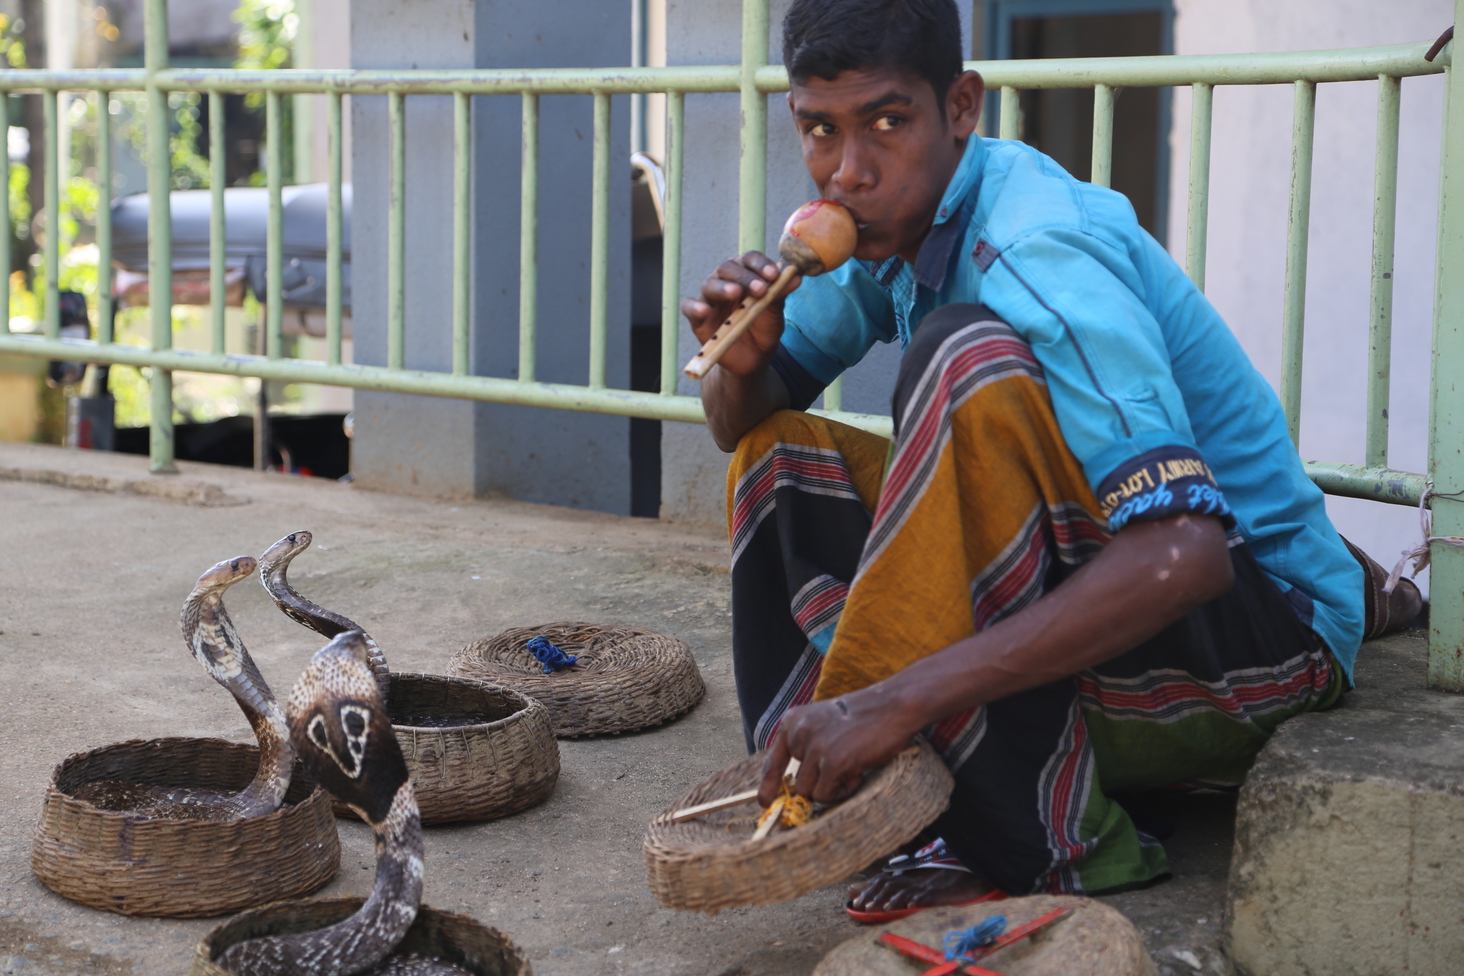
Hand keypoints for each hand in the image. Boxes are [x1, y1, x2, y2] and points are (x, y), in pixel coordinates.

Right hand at [681, 251, 800, 376]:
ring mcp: (710, 299)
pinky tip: (705, 310)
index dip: (760, 264)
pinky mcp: (698, 319)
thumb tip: (796, 277)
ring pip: (709, 284)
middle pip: (728, 268)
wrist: (754, 358)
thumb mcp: (775, 312)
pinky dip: (695, 307)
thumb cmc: (763, 329)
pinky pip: (689, 308)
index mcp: (745, 275)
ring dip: (723, 287)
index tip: (774, 275)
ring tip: (735, 293)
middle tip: (760, 289)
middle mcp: (725, 282)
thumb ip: (780, 294)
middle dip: (745, 277)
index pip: (749, 260)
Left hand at [757, 688, 915, 804]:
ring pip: (809, 792)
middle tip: (844, 767)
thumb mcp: (823, 723)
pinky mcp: (833, 761)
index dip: (768, 785)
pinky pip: (826, 795)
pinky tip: (859, 772)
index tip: (765, 802)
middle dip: (819, 783)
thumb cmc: (863, 717)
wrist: (893, 705)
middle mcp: (798, 732)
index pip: (773, 761)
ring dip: (832, 788)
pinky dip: (844, 790)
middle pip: (795, 783)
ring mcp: (815, 747)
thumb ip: (807, 745)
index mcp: (793, 721)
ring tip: (852, 768)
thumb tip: (795, 785)